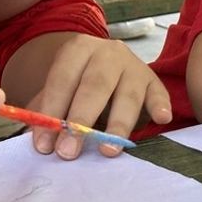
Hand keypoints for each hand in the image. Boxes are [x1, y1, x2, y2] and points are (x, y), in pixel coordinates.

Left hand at [27, 35, 171, 159]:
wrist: (103, 64)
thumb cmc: (75, 84)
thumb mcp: (57, 89)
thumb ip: (47, 111)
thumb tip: (39, 143)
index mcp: (78, 49)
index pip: (62, 80)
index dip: (51, 113)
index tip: (44, 145)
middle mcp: (108, 52)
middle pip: (95, 86)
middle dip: (81, 122)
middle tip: (68, 152)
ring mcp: (134, 65)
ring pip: (128, 95)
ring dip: (117, 125)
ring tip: (108, 151)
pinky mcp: (153, 79)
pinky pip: (159, 93)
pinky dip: (160, 106)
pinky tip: (162, 119)